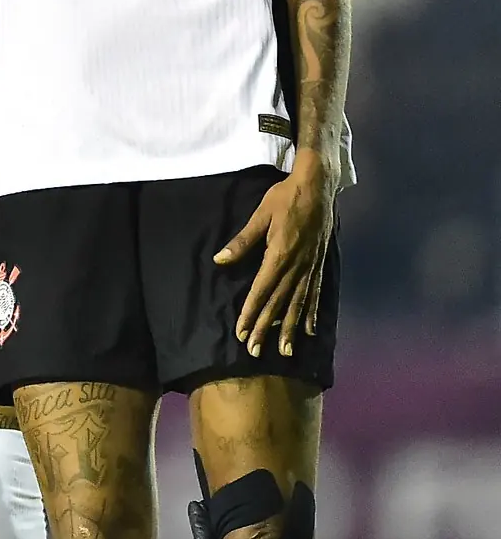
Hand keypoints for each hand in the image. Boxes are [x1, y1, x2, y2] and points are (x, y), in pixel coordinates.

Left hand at [214, 150, 335, 356]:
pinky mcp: (319, 265)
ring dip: (291, 329)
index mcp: (279, 255)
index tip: (241, 332)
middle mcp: (297, 266)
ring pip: (299, 304)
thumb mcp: (260, 216)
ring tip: (285, 352)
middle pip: (279, 304)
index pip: (262, 291)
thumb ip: (242, 241)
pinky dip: (312, 314)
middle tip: (256, 351)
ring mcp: (311, 268)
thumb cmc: (284, 198)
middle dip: (266, 329)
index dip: (251, 313)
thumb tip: (219, 259)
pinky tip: (311, 331)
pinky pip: (315, 295)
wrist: (318, 187)